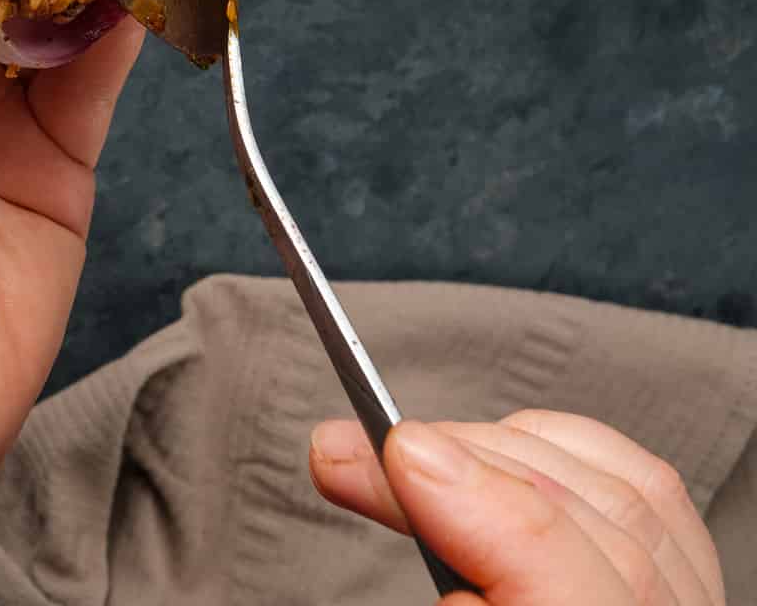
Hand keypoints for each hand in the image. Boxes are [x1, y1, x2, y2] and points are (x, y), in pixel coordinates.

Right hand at [310, 410, 724, 603]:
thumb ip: (452, 593)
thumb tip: (422, 487)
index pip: (563, 578)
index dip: (478, 500)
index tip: (392, 454)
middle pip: (589, 518)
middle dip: (456, 462)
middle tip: (342, 449)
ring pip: (624, 495)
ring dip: (498, 451)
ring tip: (400, 453)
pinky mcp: (698, 594)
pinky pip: (652, 497)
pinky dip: (568, 454)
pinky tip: (503, 448)